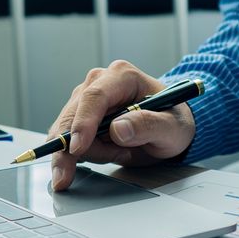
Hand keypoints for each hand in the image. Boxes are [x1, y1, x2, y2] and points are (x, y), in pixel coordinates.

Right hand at [48, 60, 195, 190]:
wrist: (169, 129)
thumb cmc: (173, 123)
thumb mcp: (172, 128)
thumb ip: (149, 126)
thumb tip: (118, 129)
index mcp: (123, 76)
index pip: (94, 97)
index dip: (83, 124)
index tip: (78, 149)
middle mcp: (100, 82)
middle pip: (72, 116)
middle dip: (77, 148)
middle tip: (108, 161)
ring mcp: (86, 98)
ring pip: (66, 131)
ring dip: (89, 152)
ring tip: (122, 152)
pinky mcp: (79, 116)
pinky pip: (66, 140)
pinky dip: (80, 155)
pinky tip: (109, 154)